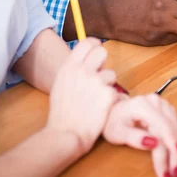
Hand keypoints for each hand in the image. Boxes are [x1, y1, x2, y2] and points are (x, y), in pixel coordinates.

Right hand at [46, 38, 118, 153]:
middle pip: (102, 51)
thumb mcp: (60, 84)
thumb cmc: (62, 113)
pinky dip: (112, 101)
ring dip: (108, 85)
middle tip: (100, 76)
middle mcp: (82, 70)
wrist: (66, 134)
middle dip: (104, 63)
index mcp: (69, 66)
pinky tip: (102, 109)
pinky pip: (116, 92)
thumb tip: (85, 61)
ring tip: (97, 100)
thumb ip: (73, 70)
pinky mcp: (108, 94)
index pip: (87, 42)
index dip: (94, 46)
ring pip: (112, 74)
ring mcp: (96, 81)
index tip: (96, 53)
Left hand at [103, 94, 176, 176]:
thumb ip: (134, 137)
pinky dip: (176, 143)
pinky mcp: (167, 110)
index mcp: (142, 105)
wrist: (114, 111)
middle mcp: (155, 102)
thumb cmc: (114, 122)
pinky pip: (176, 128)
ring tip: (175, 169)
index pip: (161, 128)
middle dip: (173, 155)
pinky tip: (174, 157)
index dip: (168, 148)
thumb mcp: (117, 132)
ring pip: (176, 130)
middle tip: (174, 174)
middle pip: (170, 130)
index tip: (169, 167)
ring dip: (176, 151)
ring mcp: (163, 105)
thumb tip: (153, 143)